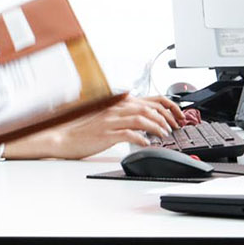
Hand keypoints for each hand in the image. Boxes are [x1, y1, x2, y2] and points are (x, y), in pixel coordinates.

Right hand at [11, 93, 184, 158]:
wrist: (65, 139)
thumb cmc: (86, 131)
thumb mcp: (108, 118)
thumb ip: (125, 115)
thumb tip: (146, 117)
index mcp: (118, 105)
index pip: (149, 100)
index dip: (168, 107)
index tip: (178, 116)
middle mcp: (116, 110)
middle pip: (148, 108)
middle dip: (166, 118)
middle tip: (174, 128)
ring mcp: (111, 122)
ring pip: (140, 118)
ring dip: (156, 127)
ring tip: (164, 135)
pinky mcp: (106, 135)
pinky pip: (128, 134)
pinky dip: (141, 139)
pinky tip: (147, 144)